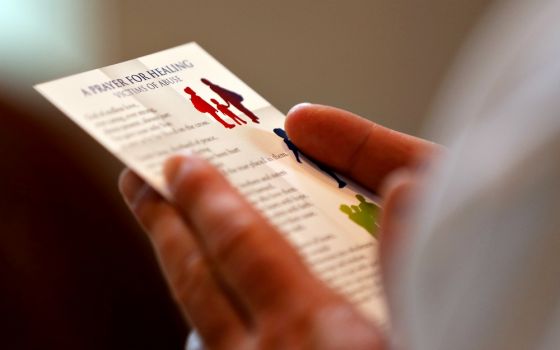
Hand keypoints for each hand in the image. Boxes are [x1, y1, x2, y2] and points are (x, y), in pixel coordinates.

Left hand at [119, 103, 436, 348]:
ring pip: (198, 322)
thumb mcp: (430, 327)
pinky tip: (216, 316)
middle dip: (166, 227)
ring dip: (181, 272)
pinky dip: (208, 319)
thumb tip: (400, 190)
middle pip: (197, 283)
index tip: (180, 163)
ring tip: (167, 238)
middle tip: (138, 186)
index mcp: (312, 331)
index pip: (242, 245)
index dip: (207, 200)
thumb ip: (408, 262)